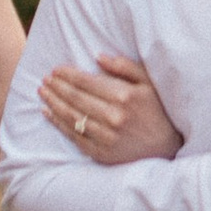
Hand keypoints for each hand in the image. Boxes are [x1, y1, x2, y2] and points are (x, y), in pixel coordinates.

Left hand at [41, 54, 184, 166]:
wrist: (167, 149)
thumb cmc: (158, 111)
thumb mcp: (148, 83)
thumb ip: (125, 67)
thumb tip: (98, 56)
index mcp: (124, 97)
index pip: (87, 82)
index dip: (68, 75)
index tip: (56, 70)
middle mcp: (113, 117)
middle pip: (76, 98)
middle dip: (57, 87)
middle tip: (45, 79)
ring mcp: (106, 137)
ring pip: (72, 116)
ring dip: (54, 103)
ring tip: (43, 92)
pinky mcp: (102, 153)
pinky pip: (74, 136)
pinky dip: (58, 123)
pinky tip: (48, 113)